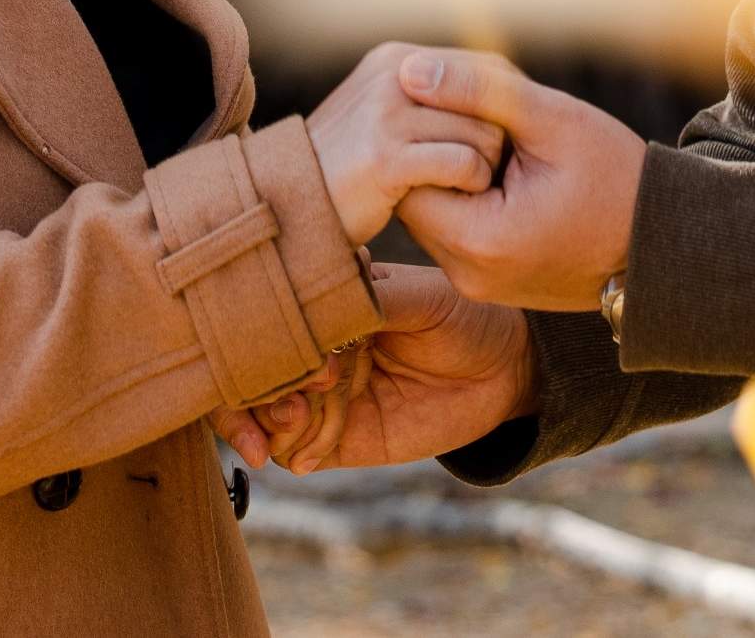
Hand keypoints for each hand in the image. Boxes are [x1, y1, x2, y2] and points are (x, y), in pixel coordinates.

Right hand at [211, 264, 534, 472]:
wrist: (506, 372)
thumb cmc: (464, 317)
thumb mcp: (422, 298)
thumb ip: (370, 302)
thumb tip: (319, 306)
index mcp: (322, 301)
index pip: (263, 315)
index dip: (264, 334)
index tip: (302, 350)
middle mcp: (310, 346)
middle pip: (248, 367)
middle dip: (256, 384)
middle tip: (295, 393)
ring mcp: (317, 393)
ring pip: (260, 410)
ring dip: (267, 419)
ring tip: (294, 420)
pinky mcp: (335, 437)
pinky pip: (290, 448)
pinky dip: (289, 450)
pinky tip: (307, 456)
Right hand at [307, 43, 510, 243]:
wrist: (292, 205)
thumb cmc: (351, 167)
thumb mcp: (385, 115)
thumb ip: (430, 97)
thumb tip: (495, 86)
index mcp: (396, 60)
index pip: (485, 69)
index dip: (506, 109)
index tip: (504, 143)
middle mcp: (393, 76)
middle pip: (491, 101)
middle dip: (497, 141)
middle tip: (486, 171)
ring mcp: (386, 114)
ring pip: (482, 134)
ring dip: (486, 167)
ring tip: (467, 185)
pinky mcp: (385, 156)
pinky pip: (463, 163)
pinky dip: (471, 183)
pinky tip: (458, 197)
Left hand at [391, 50, 644, 310]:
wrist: (665, 244)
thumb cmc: (617, 178)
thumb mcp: (552, 121)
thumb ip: (478, 92)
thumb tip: (410, 70)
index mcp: (479, 240)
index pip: (408, 173)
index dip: (432, 132)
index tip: (476, 116)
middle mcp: (468, 274)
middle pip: (413, 197)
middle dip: (439, 155)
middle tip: (489, 130)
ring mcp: (477, 285)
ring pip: (432, 215)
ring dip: (454, 179)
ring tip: (503, 154)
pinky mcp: (488, 284)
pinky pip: (455, 234)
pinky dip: (471, 202)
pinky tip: (509, 181)